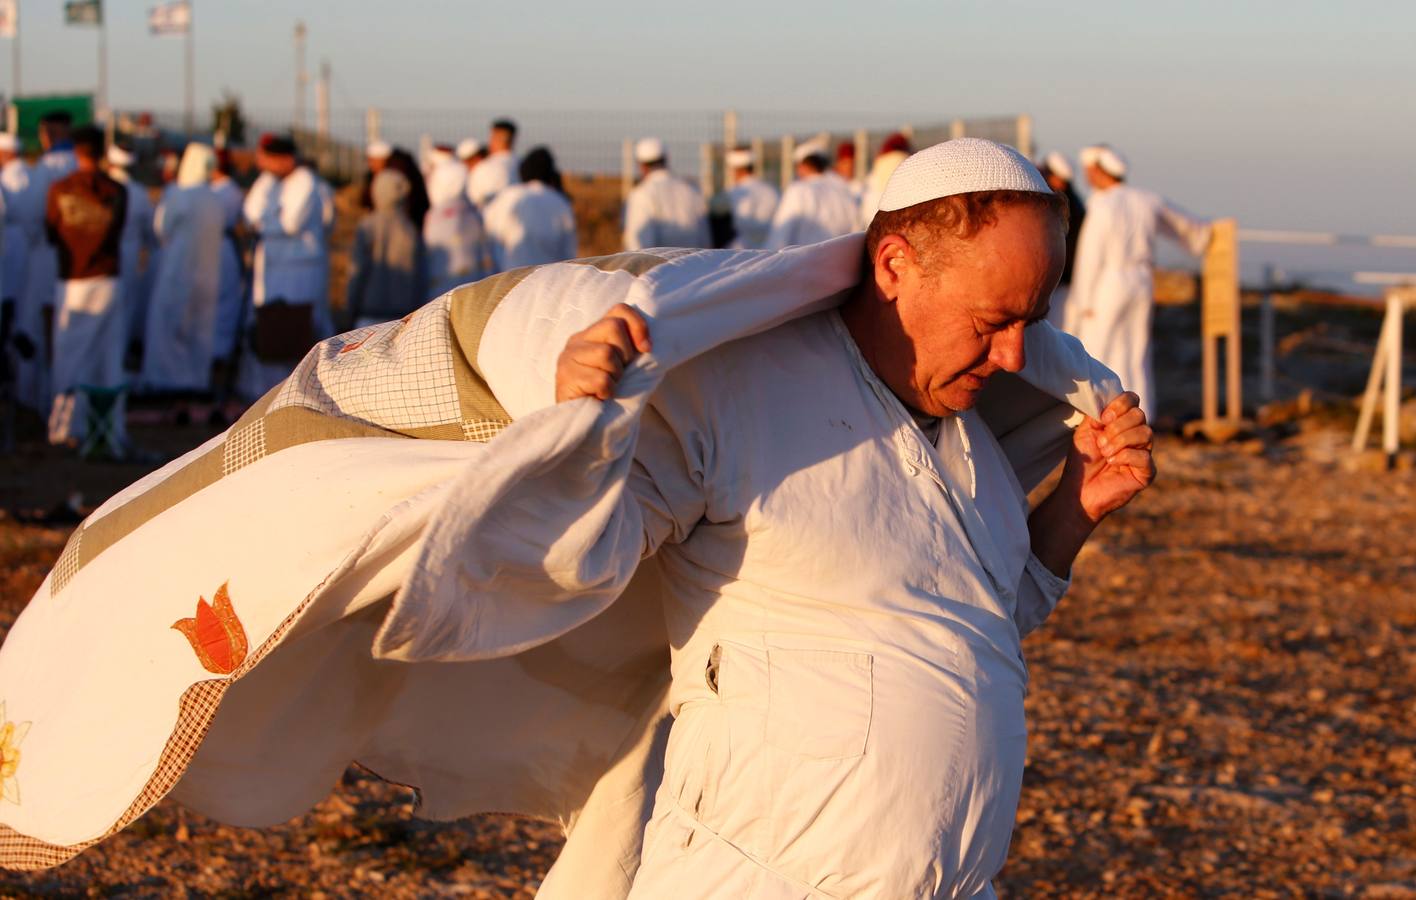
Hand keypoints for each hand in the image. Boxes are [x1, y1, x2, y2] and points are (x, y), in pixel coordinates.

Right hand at [554, 304, 651, 402]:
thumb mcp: (621, 366)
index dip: (638, 326)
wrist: (585, 426)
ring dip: (615, 376)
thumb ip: (630, 349)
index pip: (619, 310)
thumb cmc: (607, 395)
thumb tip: (649, 342)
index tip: (646, 349)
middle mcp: (577, 341)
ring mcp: (568, 358)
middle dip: (626, 353)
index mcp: (591, 334)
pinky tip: (599, 397)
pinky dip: (607, 392)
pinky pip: (601, 379)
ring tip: (608, 387)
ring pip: (607, 353)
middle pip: (614, 327)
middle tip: (620, 373)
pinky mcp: (566, 378)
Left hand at [1063, 391, 1155, 522]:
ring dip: (1120, 441)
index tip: (1103, 418)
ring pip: (1145, 433)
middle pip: (1140, 415)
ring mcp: (1144, 453)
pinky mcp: (1147, 472)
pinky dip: (1125, 456)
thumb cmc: (1083, 460)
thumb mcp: (1086, 430)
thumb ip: (1097, 412)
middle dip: (1117, 426)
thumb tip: (1107, 397)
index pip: (1133, 400)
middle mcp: (1137, 435)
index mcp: (1123, 422)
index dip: (1120, 404)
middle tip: (1101, 441)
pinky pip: (1145, 457)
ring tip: (1105, 452)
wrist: (1078, 490)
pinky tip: (1112, 462)